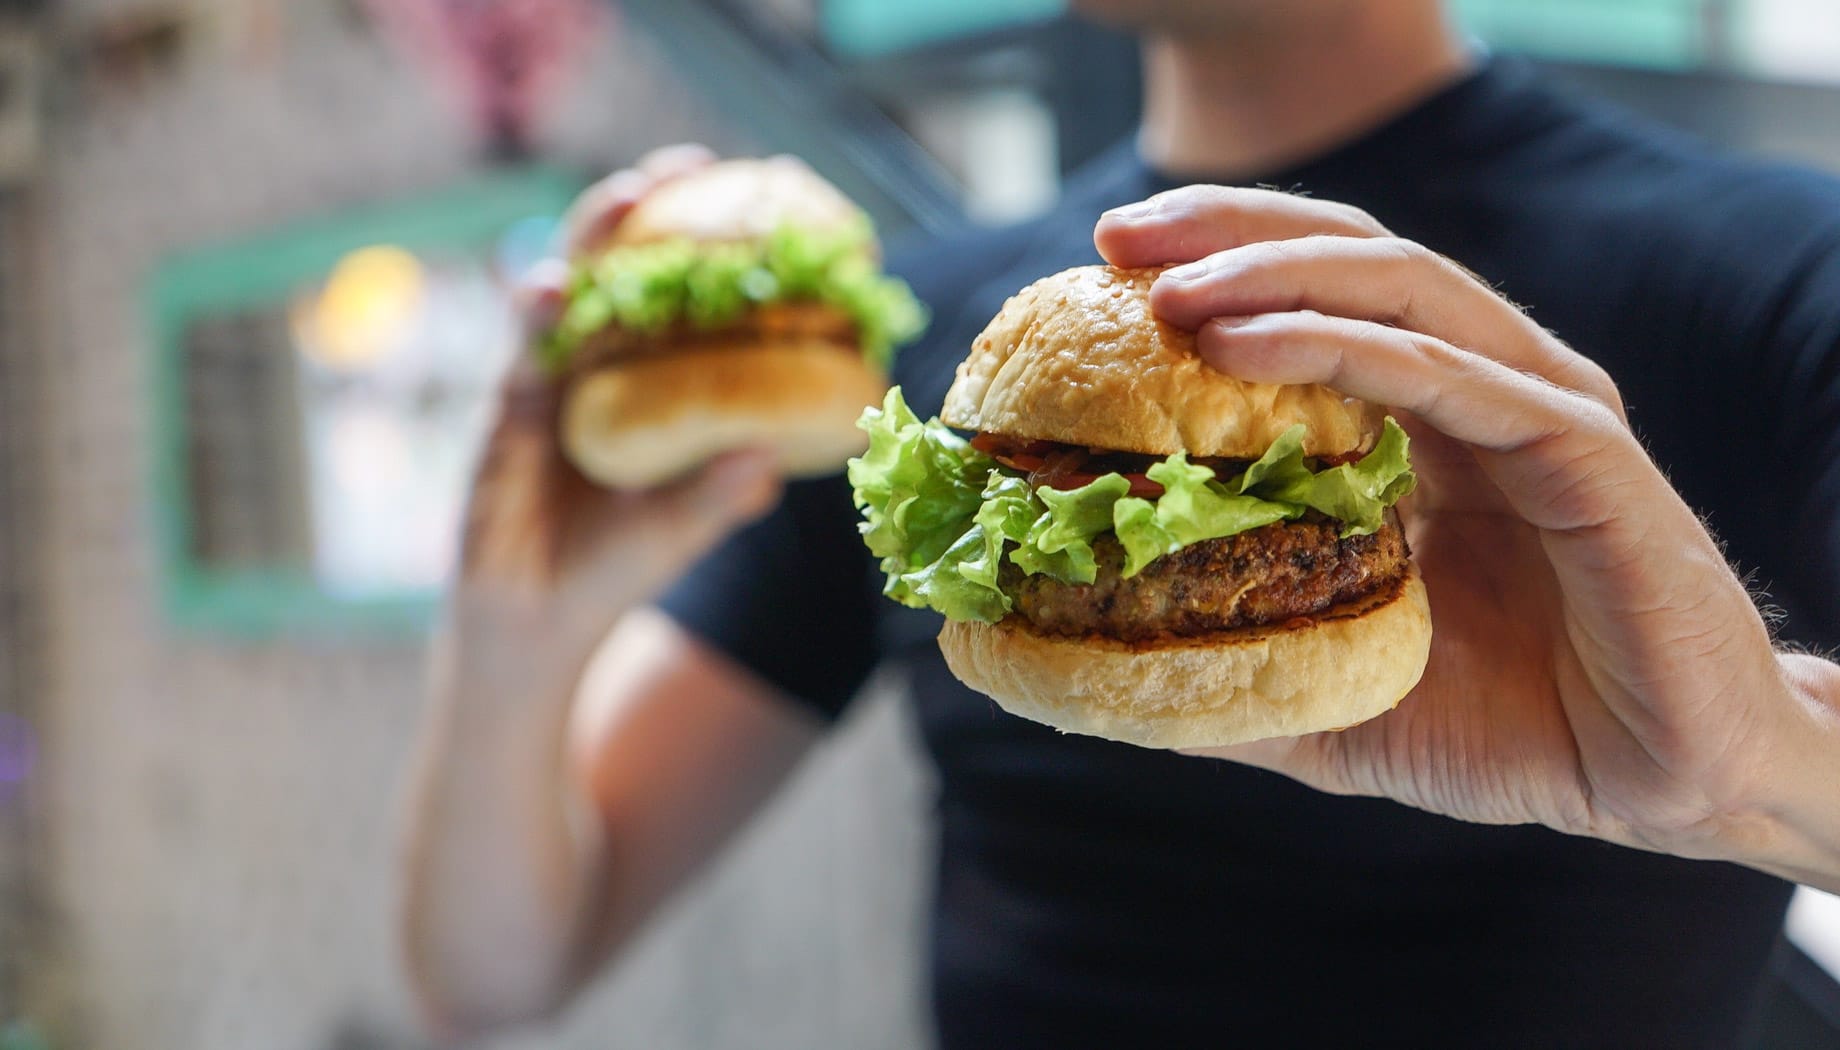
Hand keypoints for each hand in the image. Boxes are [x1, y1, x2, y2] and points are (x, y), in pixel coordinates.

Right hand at [459, 144, 780, 644]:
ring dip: (592, 237)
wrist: (536, 625)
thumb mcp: (681, 532)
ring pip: (567, 289)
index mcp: (648, 387)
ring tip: (627, 198)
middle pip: (618, 269)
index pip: (676, 298)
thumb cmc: (615, 570)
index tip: (751, 195)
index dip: (705, 246)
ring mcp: (551, 383)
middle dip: (643, 210)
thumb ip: (720, 496)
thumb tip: (775, 458)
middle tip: (683, 164)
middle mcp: (600, 370)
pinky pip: (522, 350)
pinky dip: (535, 316)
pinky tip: (548, 290)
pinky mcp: (507, 411)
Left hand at [1094, 187, 1839, 878]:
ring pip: (1401, 289)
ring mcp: (1539, 408)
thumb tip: (1098, 668)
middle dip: (1229, 232)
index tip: (1103, 268)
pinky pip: (1453, 375)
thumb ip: (1232, 667)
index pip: (1318, 297)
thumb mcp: (1333, 697)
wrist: (1661, 783)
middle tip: (1115, 239)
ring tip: (1169, 292)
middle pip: (1352, 257)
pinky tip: (1243, 346)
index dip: (1217, 262)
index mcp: (1428, 421)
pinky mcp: (1584, 451)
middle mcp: (1484, 388)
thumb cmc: (1506, 730)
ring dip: (1275, 275)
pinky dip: (1345, 347)